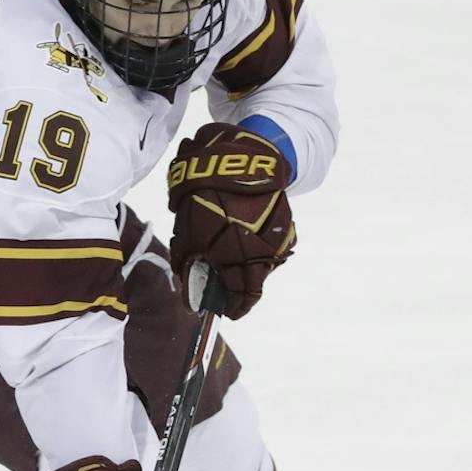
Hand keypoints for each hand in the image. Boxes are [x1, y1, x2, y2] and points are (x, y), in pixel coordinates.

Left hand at [165, 122, 295, 317]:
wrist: (238, 157)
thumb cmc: (203, 195)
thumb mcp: (186, 230)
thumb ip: (187, 263)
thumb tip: (188, 291)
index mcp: (234, 257)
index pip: (239, 296)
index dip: (232, 308)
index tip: (226, 313)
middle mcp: (259, 251)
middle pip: (254, 284)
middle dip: (240, 293)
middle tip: (228, 295)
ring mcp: (275, 237)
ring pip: (264, 266)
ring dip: (250, 272)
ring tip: (234, 269)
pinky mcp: (284, 223)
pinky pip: (273, 248)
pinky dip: (260, 253)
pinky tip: (246, 247)